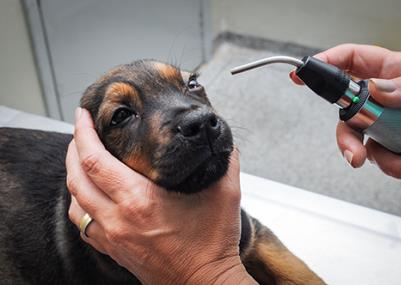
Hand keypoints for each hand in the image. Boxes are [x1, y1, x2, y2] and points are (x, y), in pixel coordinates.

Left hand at [66, 108, 255, 284]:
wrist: (204, 283)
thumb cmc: (212, 244)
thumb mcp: (226, 195)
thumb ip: (226, 162)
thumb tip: (226, 143)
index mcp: (140, 200)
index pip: (94, 160)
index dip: (83, 133)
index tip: (83, 115)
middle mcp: (118, 219)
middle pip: (76, 178)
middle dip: (73, 148)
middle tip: (80, 130)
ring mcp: (113, 238)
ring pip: (75, 203)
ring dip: (73, 176)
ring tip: (81, 158)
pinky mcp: (114, 250)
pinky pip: (84, 225)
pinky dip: (81, 204)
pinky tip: (90, 195)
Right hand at [290, 44, 400, 193]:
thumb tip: (378, 91)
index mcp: (393, 74)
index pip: (349, 62)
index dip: (323, 66)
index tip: (301, 76)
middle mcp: (389, 102)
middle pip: (349, 119)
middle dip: (349, 142)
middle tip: (358, 155)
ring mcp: (397, 128)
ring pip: (372, 151)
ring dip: (395, 165)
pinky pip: (396, 167)